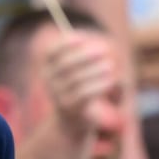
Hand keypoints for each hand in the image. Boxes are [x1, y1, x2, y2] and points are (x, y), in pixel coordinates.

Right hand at [45, 31, 124, 145]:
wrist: (70, 123)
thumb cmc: (77, 89)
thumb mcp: (75, 73)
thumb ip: (84, 59)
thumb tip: (101, 46)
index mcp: (47, 67)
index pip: (51, 51)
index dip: (66, 43)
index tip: (84, 37)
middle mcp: (49, 81)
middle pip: (66, 64)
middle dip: (85, 54)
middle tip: (104, 49)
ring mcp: (58, 96)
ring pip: (77, 79)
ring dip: (95, 70)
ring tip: (111, 65)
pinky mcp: (71, 109)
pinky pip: (84, 95)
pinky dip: (98, 85)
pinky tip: (111, 80)